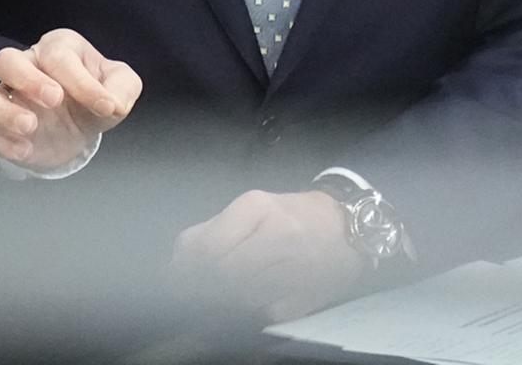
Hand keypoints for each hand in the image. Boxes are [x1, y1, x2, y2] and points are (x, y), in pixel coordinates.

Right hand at [0, 28, 141, 172]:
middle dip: (28, 79)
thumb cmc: (97, 96)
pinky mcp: (0, 128)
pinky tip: (27, 150)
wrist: (81, 127)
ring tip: (31, 126)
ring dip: (4, 112)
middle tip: (55, 99)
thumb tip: (112, 103)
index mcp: (58, 48)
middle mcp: (27, 67)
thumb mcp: (121, 86)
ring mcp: (9, 98)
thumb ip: (123, 87)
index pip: (60, 57)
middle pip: (6, 60)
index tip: (106, 106)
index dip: (83, 82)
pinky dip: (3, 142)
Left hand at [170, 189, 368, 322]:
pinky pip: (260, 314)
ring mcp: (293, 269)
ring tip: (211, 301)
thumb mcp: (252, 209)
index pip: (208, 247)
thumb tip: (176, 264)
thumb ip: (213, 231)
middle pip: (221, 275)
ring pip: (239, 298)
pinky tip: (240, 308)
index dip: (186, 269)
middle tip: (188, 294)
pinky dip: (245, 314)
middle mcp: (277, 235)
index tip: (174, 279)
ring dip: (220, 303)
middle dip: (201, 288)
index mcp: (257, 207)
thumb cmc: (290, 215)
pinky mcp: (302, 300)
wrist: (346, 228)